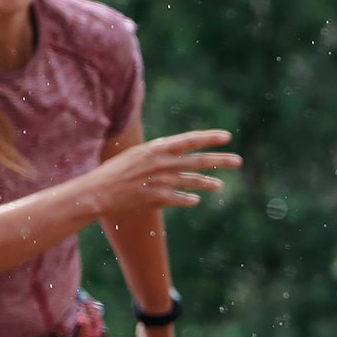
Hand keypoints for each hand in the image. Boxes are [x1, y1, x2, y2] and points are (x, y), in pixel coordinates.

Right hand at [84, 130, 237, 222]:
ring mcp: (161, 181)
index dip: (209, 138)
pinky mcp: (158, 198)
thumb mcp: (137, 154)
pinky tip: (196, 200)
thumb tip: (176, 152)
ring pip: (193, 181)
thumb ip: (158, 154)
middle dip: (221, 160)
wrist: (99, 191)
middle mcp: (162, 162)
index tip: (227, 136)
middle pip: (198, 160)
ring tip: (219, 185)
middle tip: (238, 161)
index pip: (189, 139)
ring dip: (208, 183)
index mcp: (157, 148)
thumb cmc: (115, 171)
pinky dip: (189, 199)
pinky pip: (181, 198)